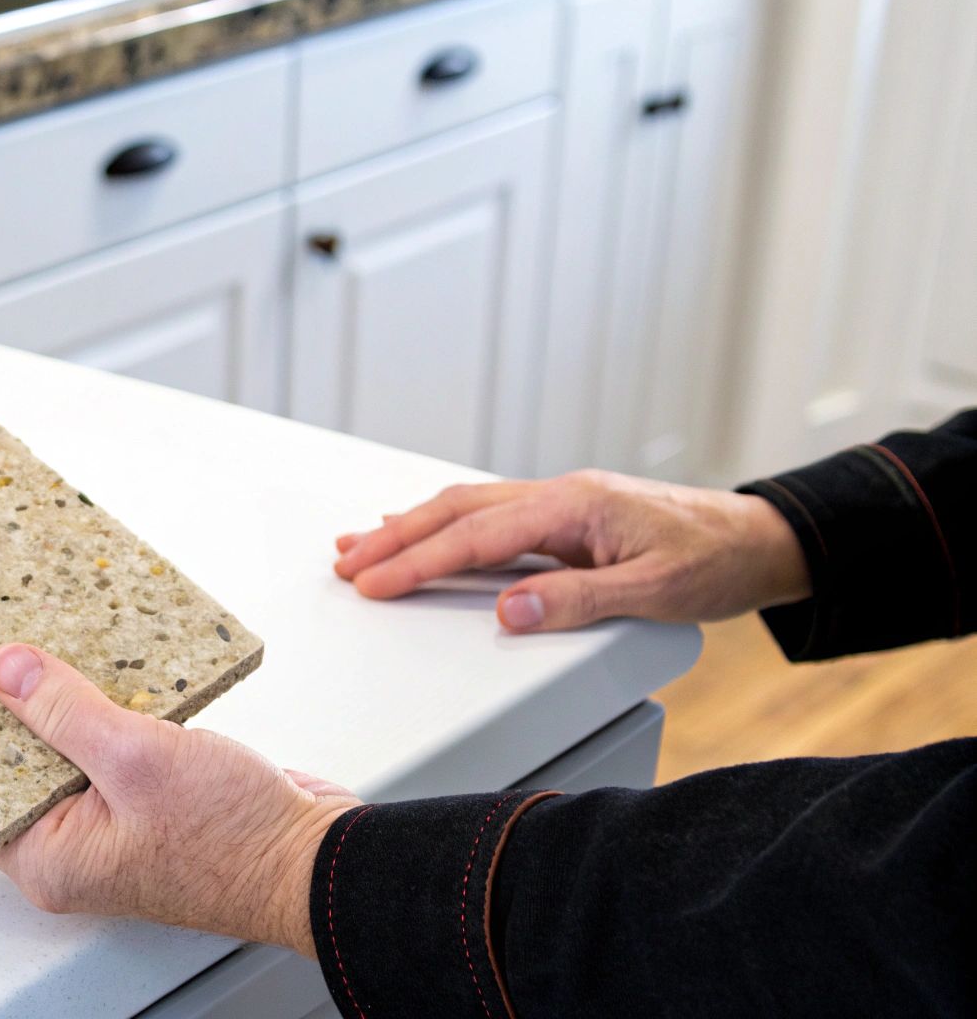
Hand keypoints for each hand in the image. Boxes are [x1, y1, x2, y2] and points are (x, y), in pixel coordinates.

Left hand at [0, 644, 357, 956]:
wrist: (319, 859)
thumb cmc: (237, 839)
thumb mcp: (138, 759)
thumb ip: (66, 712)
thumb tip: (6, 671)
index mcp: (52, 859)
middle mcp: (77, 848)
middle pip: (23, 764)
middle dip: (20, 705)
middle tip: (5, 643)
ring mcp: (117, 825)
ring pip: (73, 750)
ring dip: (73, 701)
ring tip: (54, 643)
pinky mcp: (154, 801)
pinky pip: (117, 748)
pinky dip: (116, 710)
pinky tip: (117, 669)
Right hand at [332, 469, 810, 631]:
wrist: (761, 539)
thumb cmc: (716, 562)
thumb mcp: (655, 591)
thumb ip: (577, 601)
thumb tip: (506, 610)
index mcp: (574, 506)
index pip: (476, 536)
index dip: (417, 561)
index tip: (373, 582)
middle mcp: (559, 495)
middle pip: (456, 511)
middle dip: (394, 538)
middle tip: (343, 564)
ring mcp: (560, 502)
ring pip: (466, 507)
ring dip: (410, 526)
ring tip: (360, 545)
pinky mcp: (565, 516)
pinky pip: (488, 514)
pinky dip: (444, 525)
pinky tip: (422, 532)